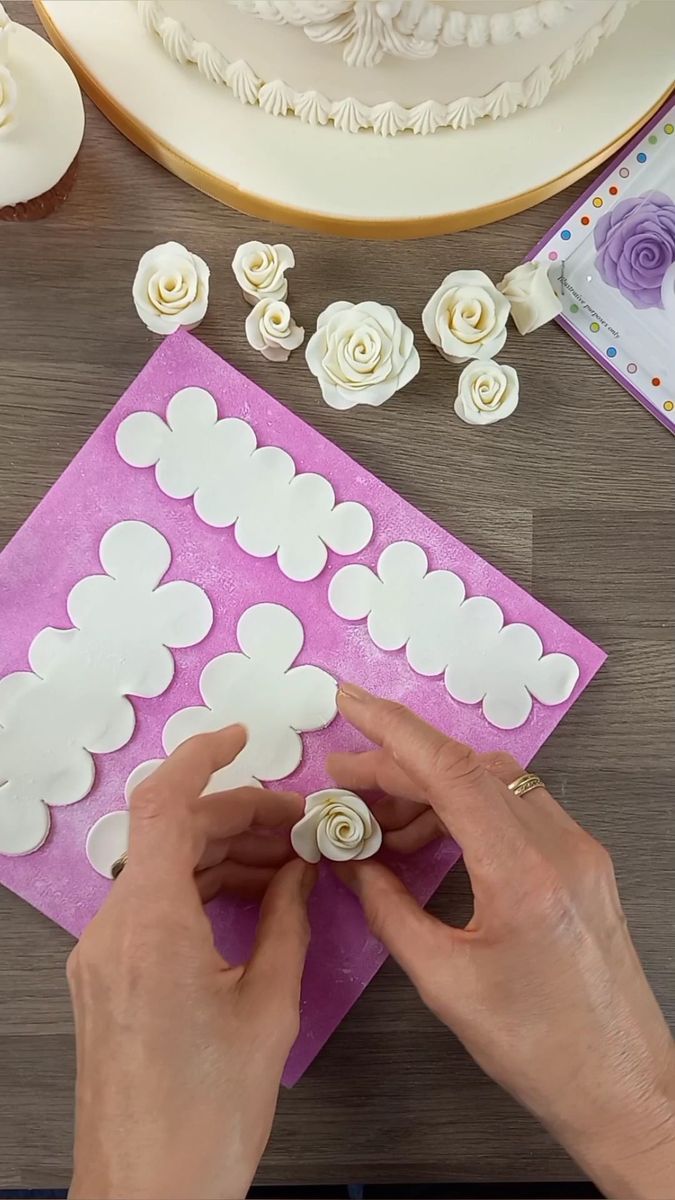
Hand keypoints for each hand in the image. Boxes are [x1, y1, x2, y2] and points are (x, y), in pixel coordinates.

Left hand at [68, 726, 314, 1199]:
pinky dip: (200, 889)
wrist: (148, 1197)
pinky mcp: (106, 978)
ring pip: (162, 868)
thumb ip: (286, 922)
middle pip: (170, 835)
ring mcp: (102, 955)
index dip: (204, 758)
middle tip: (299, 824)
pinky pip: (151, 906)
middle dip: (237, 817)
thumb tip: (299, 872)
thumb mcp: (268, 1009)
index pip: (164, 805)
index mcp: (151, 927)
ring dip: (222, 854)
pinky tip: (251, 899)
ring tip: (287, 863)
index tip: (244, 737)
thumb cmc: (206, 1120)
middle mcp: (113, 931)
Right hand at [330, 685, 674, 1199]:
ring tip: (377, 821)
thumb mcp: (444, 980)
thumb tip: (351, 863)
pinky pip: (515, 809)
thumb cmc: (538, 1048)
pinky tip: (426, 839)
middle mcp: (558, 844)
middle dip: (398, 765)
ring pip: (493, 784)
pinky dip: (465, 811)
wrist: (621, 1086)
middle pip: (468, 770)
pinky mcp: (582, 862)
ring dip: (431, 789)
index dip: (393, 730)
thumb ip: (388, 910)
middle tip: (343, 782)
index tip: (349, 703)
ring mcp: (577, 848)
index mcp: (522, 871)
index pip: (451, 770)